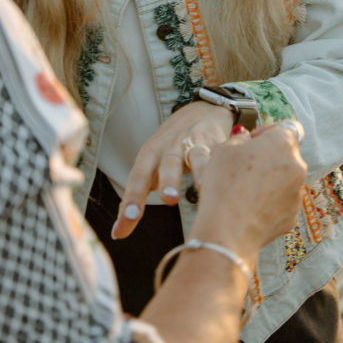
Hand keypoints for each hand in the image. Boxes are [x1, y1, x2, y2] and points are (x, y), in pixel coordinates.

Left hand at [112, 100, 231, 239]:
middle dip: (167, 181)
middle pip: (166, 164)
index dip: (133, 199)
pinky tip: (225, 176)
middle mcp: (169, 147)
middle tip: (168, 199)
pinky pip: (218, 153)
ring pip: (194, 155)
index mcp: (149, 155)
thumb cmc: (171, 148)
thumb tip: (118, 233)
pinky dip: (220, 163)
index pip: (138, 178)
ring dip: (197, 171)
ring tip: (200, 188)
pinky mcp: (214, 141)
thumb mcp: (151, 168)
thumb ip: (136, 198)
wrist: (202, 109)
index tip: (126, 222)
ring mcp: (192, 142)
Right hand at [193, 122, 306, 263]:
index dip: (269, 131)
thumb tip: (246, 139)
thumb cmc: (223, 185)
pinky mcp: (292, 216)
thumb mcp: (223, 149)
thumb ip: (240, 138)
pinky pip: (281, 201)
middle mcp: (297, 167)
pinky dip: (268, 201)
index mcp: (283, 144)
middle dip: (268, 156)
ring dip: (269, 179)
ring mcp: (297, 194)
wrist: (227, 231)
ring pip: (284, 179)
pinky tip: (248, 206)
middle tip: (243, 166)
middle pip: (286, 154)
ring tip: (243, 190)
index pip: (288, 127)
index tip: (253, 141)